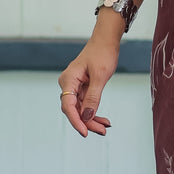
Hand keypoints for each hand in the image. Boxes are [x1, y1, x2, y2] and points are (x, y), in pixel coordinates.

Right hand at [58, 16, 121, 136]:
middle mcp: (68, 84)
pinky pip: (85, 104)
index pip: (68, 105)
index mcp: (68, 80)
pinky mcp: (82, 88)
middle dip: (87, 122)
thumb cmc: (102, 53)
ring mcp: (74, 87)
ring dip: (92, 120)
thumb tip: (87, 117)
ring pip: (80, 109)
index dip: (76, 121)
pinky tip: (103, 120)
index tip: (85, 133)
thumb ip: (93, 97)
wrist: (106, 41)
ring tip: (105, 127)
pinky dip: (94, 112)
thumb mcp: (100, 76)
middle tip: (103, 131)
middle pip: (73, 110)